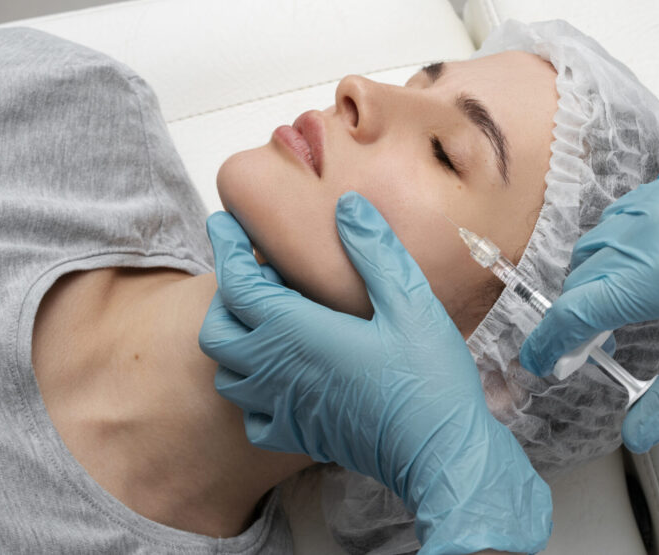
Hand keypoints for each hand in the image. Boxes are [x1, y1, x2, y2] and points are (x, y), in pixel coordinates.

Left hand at [200, 192, 551, 553]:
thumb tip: (347, 206)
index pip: (238, 284)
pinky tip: (283, 374)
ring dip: (236, 338)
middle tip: (257, 271)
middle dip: (227, 294)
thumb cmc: (429, 378)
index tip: (223, 221)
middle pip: (218, 329)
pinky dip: (252, 389)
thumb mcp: (410, 301)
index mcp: (298, 333)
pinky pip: (251, 415)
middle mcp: (278, 372)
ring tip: (269, 316)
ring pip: (228, 372)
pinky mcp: (298, 434)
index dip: (226, 248)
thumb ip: (374, 251)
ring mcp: (284, 408)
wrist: (440, 454)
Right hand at [519, 160, 658, 452]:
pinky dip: (624, 239)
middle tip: (589, 344)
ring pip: (603, 237)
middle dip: (576, 312)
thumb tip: (639, 431)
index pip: (575, 310)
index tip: (543, 359)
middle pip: (583, 274)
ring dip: (597, 274)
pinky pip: (632, 208)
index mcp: (655, 272)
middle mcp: (650, 227)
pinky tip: (652, 259)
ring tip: (622, 303)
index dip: (550, 341)